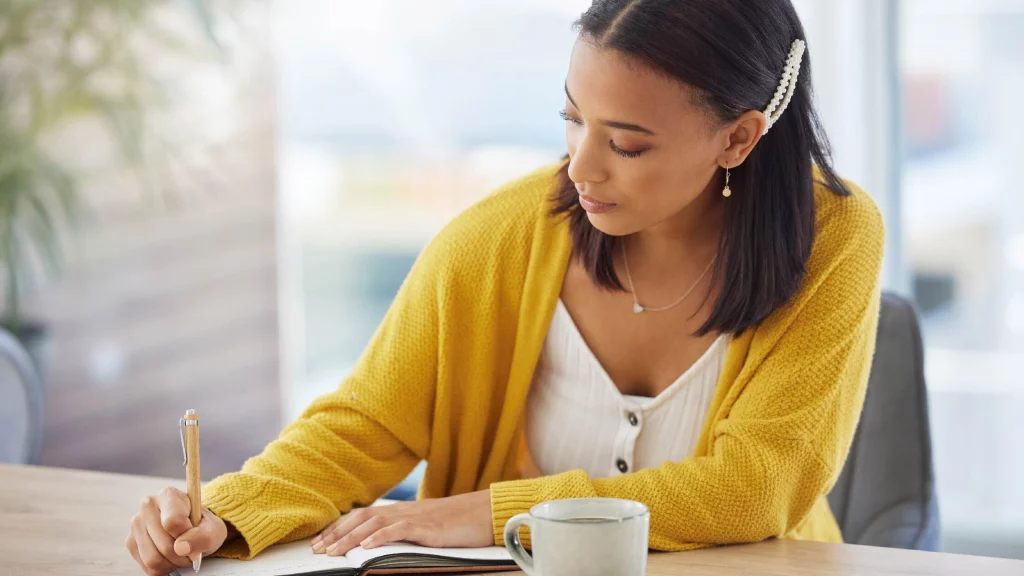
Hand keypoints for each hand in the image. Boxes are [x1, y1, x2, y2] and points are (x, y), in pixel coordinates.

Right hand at [125, 486, 228, 575]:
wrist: (192, 530)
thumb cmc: (203, 527)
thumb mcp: (214, 530)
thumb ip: (203, 537)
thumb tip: (181, 548)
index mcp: (169, 495)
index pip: (172, 522)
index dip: (187, 536)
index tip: (195, 536)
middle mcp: (148, 505)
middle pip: (164, 544)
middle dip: (182, 555)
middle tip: (191, 552)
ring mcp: (137, 524)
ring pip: (153, 558)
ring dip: (172, 564)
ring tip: (182, 556)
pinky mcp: (131, 541)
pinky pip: (146, 566)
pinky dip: (162, 568)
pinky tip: (170, 559)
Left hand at [311, 489, 493, 555]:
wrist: (483, 513)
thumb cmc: (455, 524)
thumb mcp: (423, 527)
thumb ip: (401, 532)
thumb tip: (376, 543)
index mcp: (399, 511)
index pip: (361, 516)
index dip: (338, 528)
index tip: (319, 542)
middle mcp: (402, 510)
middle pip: (362, 518)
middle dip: (336, 534)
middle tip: (317, 550)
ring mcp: (415, 517)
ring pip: (375, 524)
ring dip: (351, 537)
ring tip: (334, 551)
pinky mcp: (428, 527)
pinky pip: (400, 529)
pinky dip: (381, 536)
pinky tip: (367, 545)